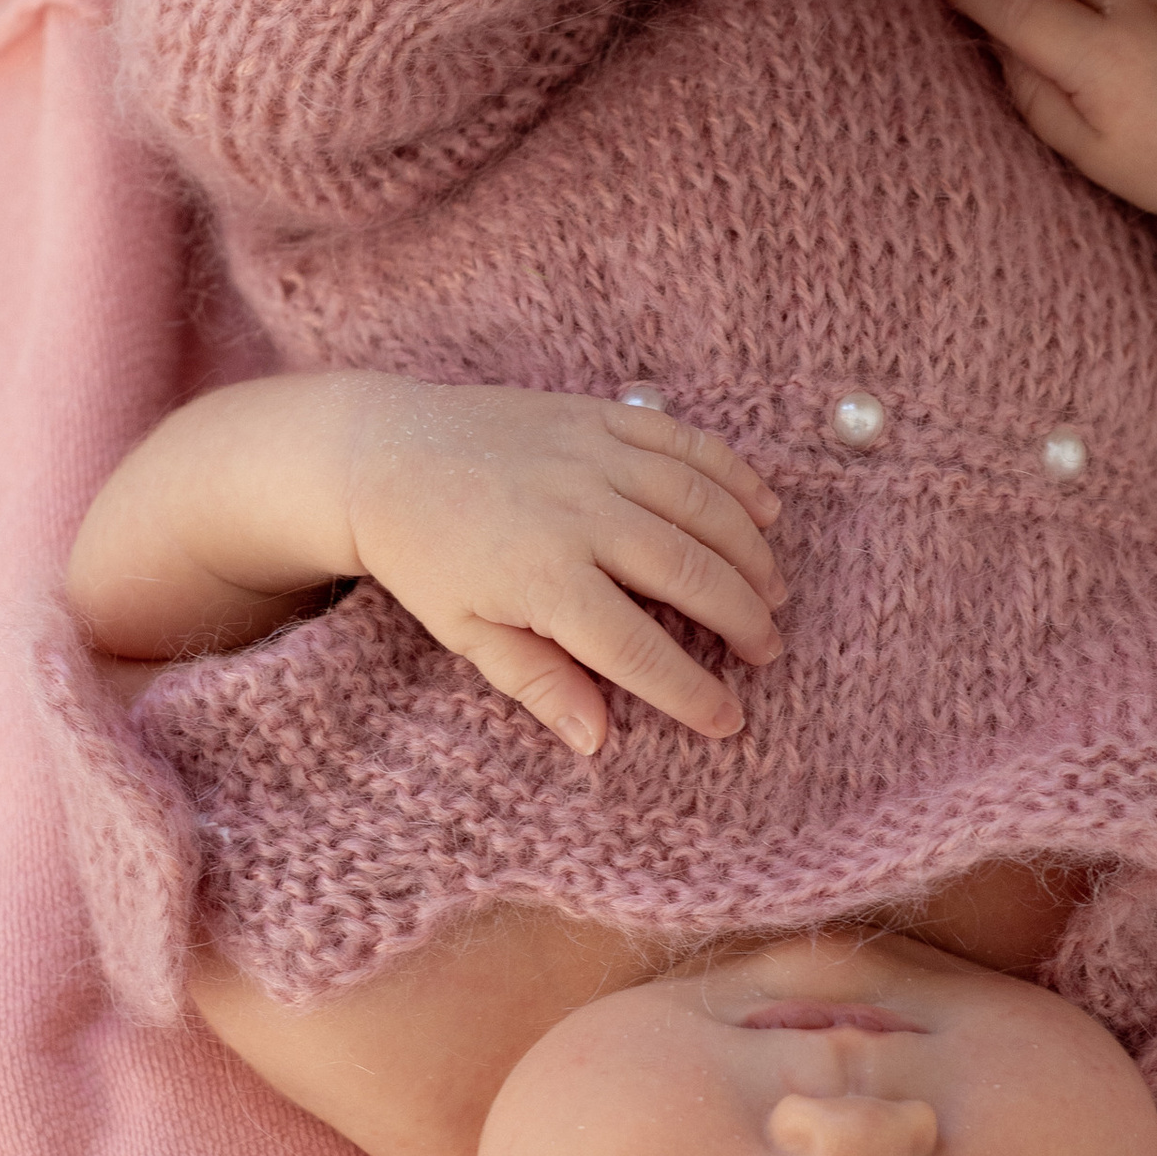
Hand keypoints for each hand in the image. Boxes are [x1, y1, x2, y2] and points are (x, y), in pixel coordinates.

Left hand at [342, 385, 784, 751]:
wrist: (383, 453)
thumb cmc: (423, 554)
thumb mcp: (466, 631)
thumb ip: (537, 682)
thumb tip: (596, 740)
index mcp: (542, 578)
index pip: (638, 647)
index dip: (691, 690)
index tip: (728, 719)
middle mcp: (579, 513)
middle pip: (690, 572)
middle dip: (742, 619)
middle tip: (767, 651)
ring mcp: (594, 456)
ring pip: (702, 504)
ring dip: (750, 551)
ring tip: (774, 592)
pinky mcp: (600, 415)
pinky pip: (686, 443)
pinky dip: (734, 476)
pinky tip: (764, 511)